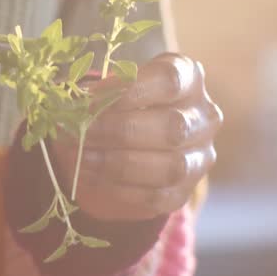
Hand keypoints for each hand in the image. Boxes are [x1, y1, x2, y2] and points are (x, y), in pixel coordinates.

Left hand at [51, 53, 221, 221]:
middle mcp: (204, 118)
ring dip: (117, 164)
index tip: (88, 98)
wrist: (137, 138)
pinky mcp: (184, 191)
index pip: (170, 80)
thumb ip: (99, 93)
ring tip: (79, 157)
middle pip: (172, 127)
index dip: (128, 90)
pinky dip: (119, 188)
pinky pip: (156, 196)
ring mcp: (199, 158)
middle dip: (118, 131)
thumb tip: (71, 106)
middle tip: (78, 131)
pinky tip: (89, 176)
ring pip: (169, 167)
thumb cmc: (122, 102)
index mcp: (190, 78)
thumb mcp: (114, 86)